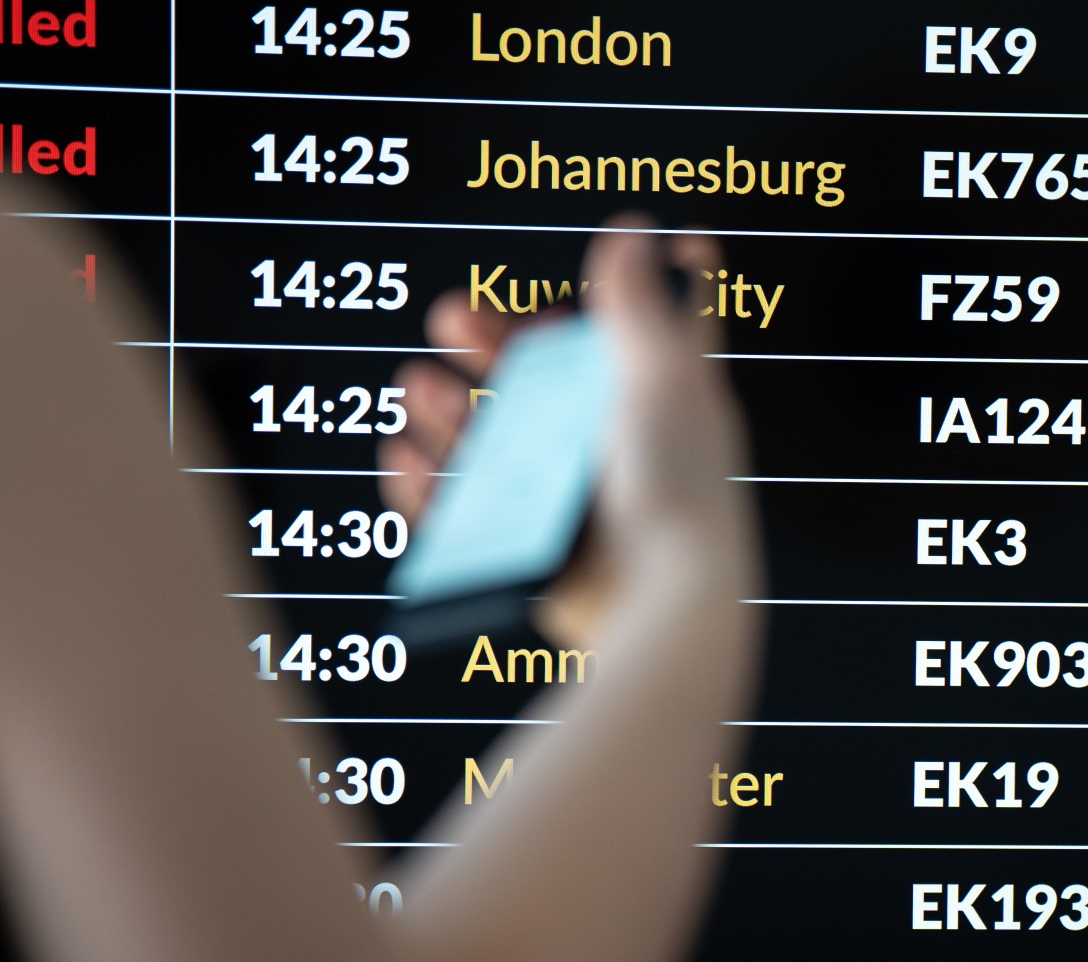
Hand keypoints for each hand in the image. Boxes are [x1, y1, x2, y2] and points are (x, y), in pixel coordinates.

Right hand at [381, 219, 751, 644]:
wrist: (662, 606)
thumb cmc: (680, 493)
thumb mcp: (661, 378)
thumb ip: (639, 304)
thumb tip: (635, 229)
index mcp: (653, 409)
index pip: (619, 349)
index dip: (583, 321)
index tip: (550, 304)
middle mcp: (609, 456)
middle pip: (539, 392)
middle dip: (488, 352)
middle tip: (449, 319)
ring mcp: (567, 508)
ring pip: (493, 451)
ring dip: (449, 413)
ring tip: (420, 387)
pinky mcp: (530, 560)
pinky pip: (464, 519)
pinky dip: (429, 488)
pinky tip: (407, 454)